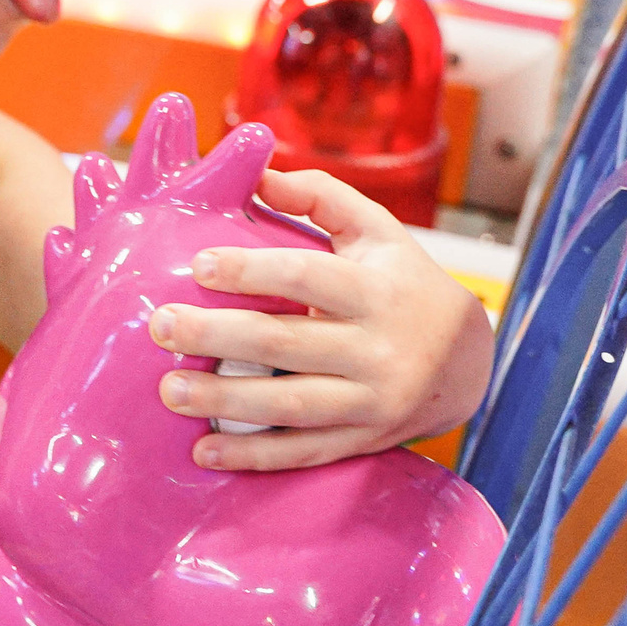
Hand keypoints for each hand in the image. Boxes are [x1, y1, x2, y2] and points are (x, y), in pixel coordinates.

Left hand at [147, 169, 494, 472]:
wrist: (467, 361)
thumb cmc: (402, 281)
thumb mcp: (376, 229)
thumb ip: (319, 197)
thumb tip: (256, 169)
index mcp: (375, 290)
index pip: (306, 276)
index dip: (250, 270)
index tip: (198, 265)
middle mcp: (376, 348)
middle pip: (286, 343)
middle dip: (217, 335)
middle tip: (159, 326)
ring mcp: (371, 401)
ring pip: (289, 405)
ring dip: (224, 401)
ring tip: (169, 390)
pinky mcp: (362, 441)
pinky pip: (302, 452)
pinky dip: (252, 456)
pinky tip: (204, 452)